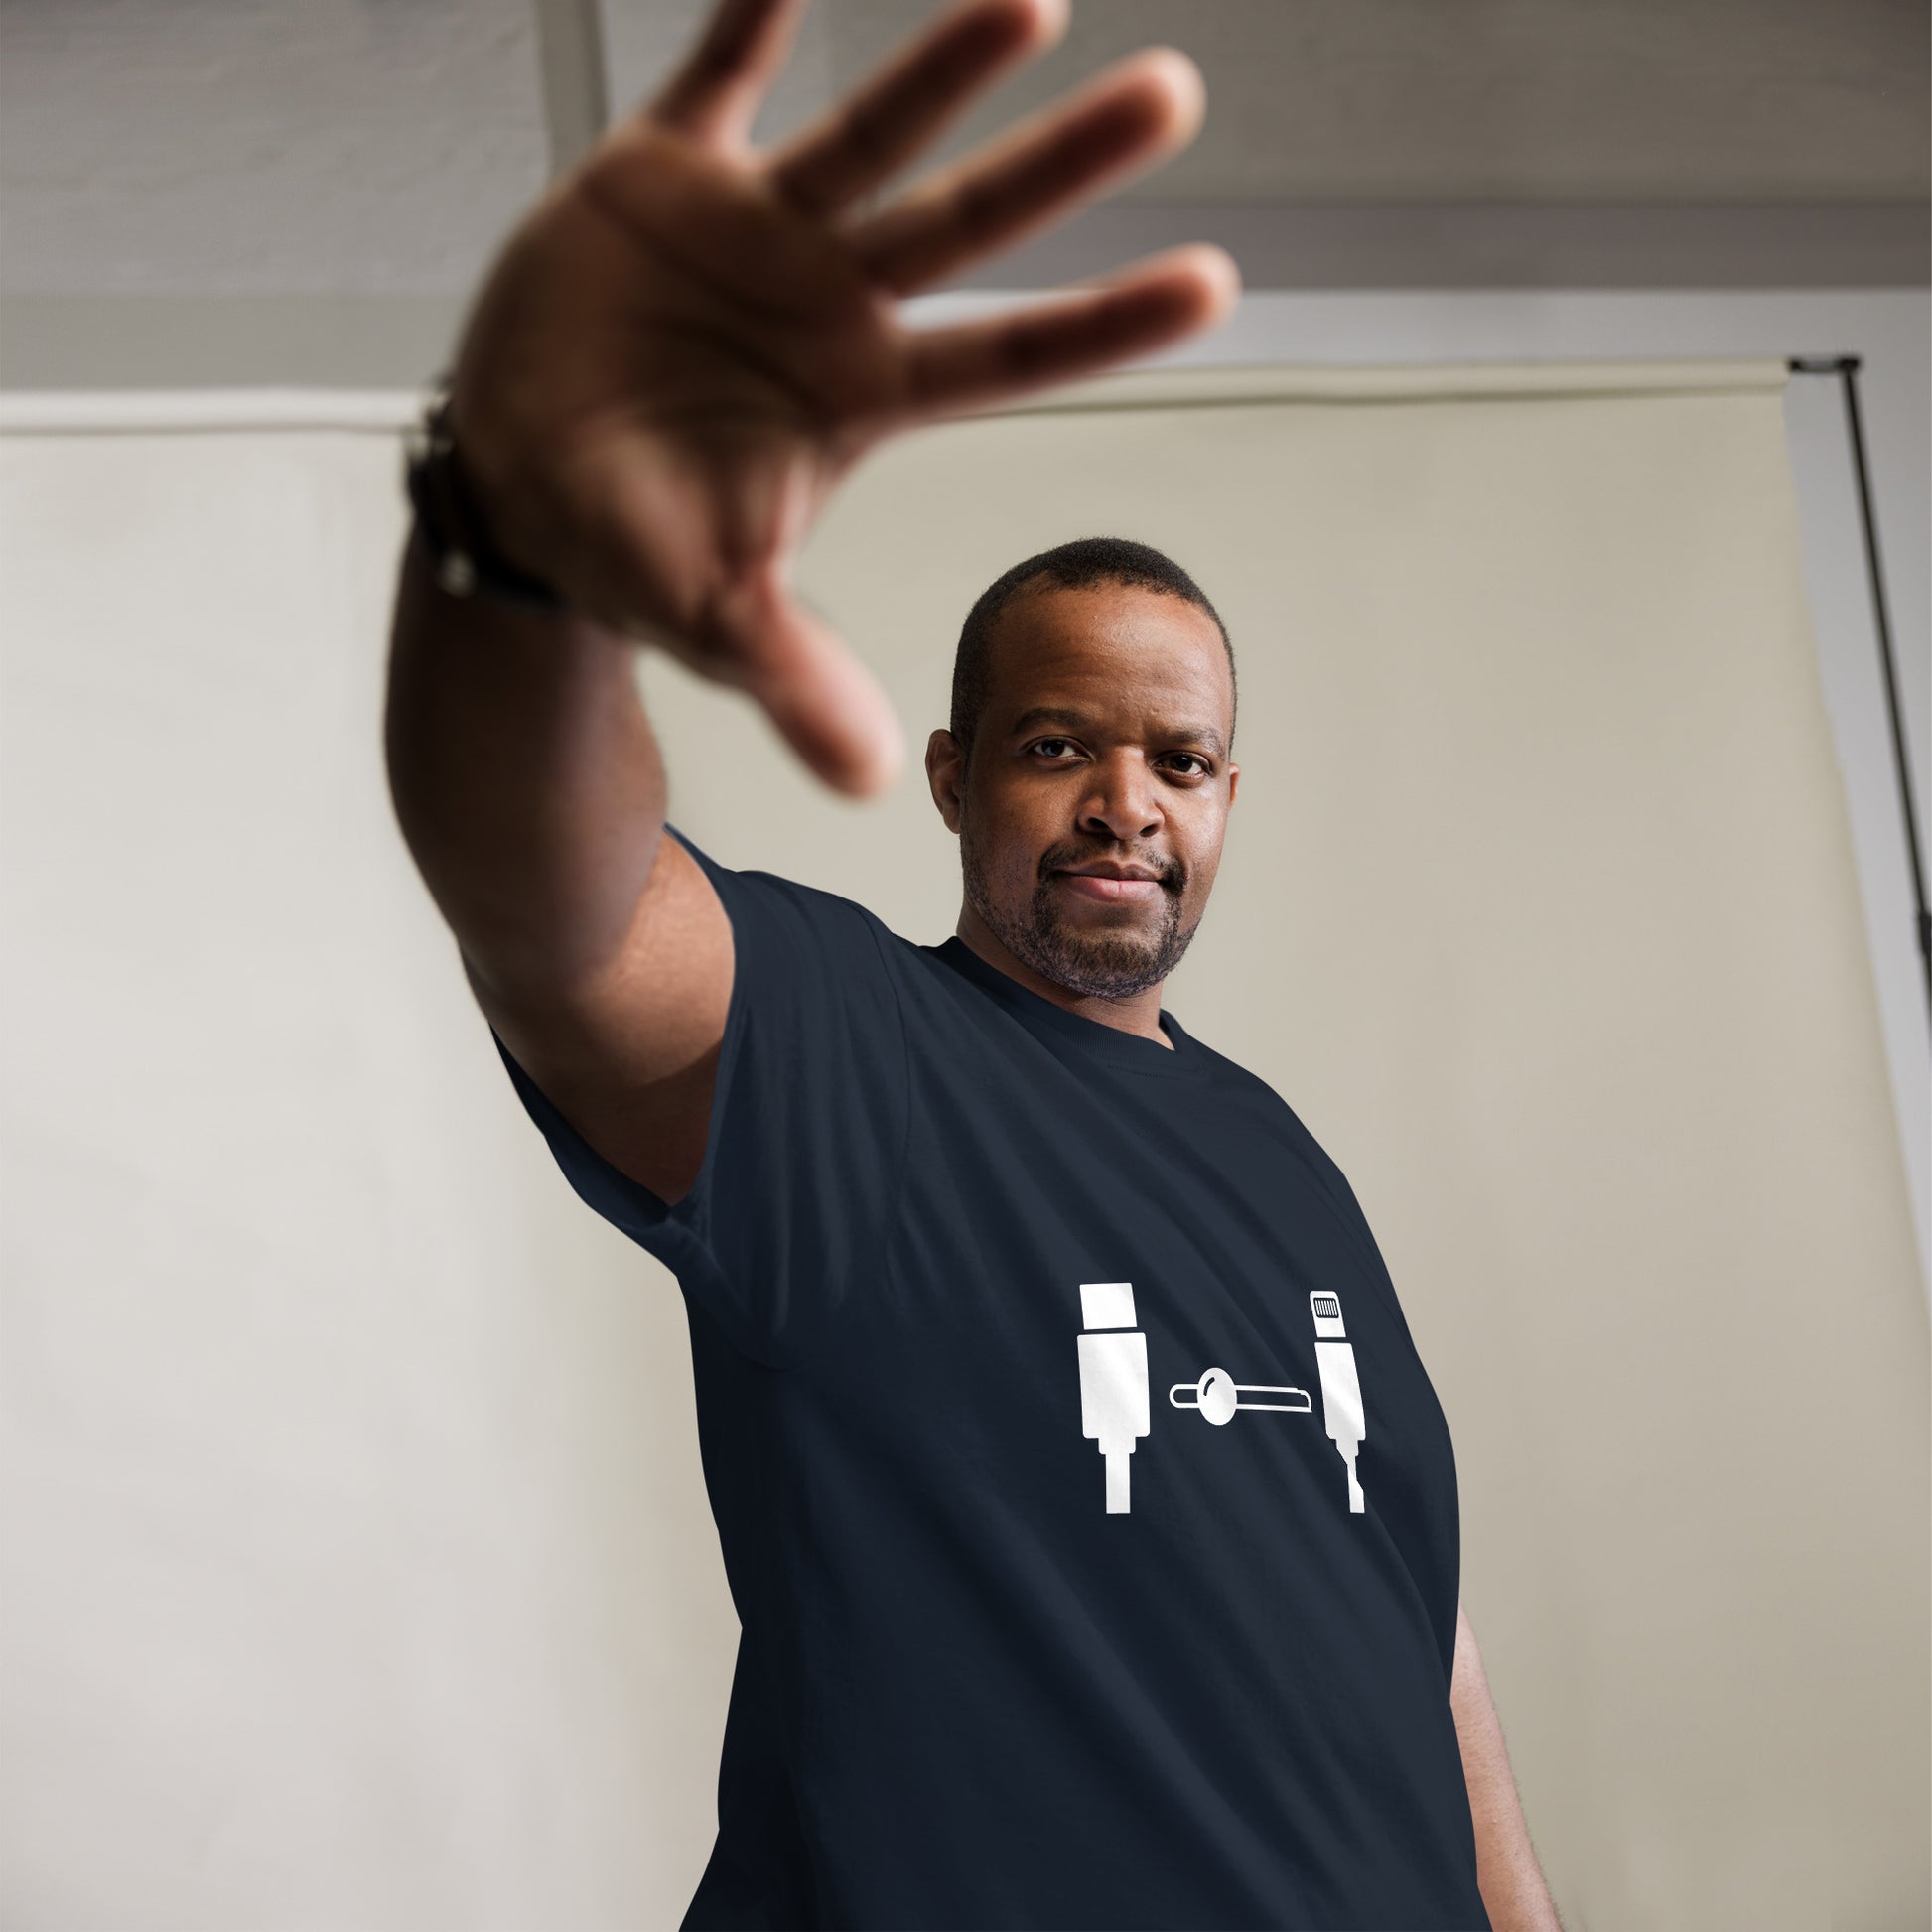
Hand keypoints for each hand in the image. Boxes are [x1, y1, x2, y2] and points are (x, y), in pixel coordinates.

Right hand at [445, 0, 1238, 795]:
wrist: (519, 482)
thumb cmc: (632, 547)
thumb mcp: (713, 619)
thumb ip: (795, 677)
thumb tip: (870, 779)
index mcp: (860, 397)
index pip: (1007, 359)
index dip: (1104, 325)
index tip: (1215, 285)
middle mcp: (829, 302)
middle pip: (967, 225)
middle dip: (1063, 165)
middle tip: (1176, 98)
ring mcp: (753, 232)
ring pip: (869, 134)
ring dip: (943, 69)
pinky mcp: (659, 176)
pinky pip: (714, 75)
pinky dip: (751, 16)